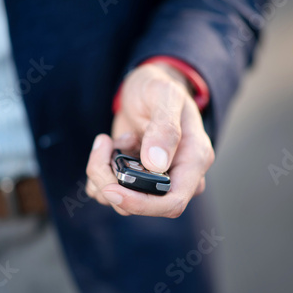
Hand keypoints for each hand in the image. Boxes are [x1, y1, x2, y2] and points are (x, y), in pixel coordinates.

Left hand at [85, 63, 214, 217]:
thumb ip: (165, 128)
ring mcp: (154, 180)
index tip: (111, 188)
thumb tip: (157, 164)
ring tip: (109, 141)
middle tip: (103, 147)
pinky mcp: (134, 179)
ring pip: (122, 201)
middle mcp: (177, 176)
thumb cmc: (159, 87)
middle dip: (112, 183)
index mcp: (193, 160)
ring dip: (102, 174)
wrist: (145, 87)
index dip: (141, 204)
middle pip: (143, 205)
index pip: (172, 202)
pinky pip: (110, 192)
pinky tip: (109, 146)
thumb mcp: (164, 95)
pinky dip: (99, 173)